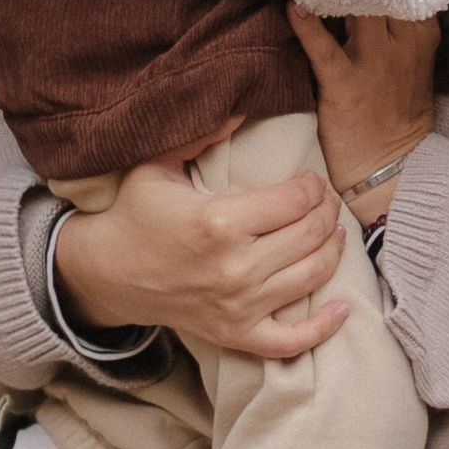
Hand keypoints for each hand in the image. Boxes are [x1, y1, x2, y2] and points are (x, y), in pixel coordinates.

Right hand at [52, 151, 349, 361]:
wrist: (107, 274)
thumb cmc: (135, 215)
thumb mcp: (157, 165)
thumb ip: (201, 134)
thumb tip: (240, 107)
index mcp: (220, 221)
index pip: (297, 199)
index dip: (313, 185)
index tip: (311, 180)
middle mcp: (235, 266)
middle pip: (311, 233)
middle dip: (328, 211)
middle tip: (325, 202)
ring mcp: (238, 305)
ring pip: (313, 275)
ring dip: (333, 250)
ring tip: (333, 232)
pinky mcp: (236, 334)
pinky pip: (291, 341)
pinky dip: (322, 327)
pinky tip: (342, 309)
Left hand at [291, 7, 437, 207]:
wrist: (392, 167)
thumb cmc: (398, 110)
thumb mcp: (414, 58)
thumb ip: (400, 20)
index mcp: (421, 32)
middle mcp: (402, 41)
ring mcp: (374, 62)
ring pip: (354, 6)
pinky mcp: (344, 84)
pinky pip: (323, 46)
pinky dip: (306, 24)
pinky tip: (291, 3)